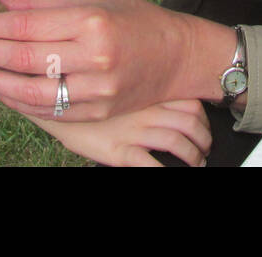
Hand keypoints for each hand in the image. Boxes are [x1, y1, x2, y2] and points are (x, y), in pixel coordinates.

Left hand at [0, 0, 197, 121]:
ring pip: (33, 92)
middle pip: (26, 59)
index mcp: (92, 21)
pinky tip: (2, 92)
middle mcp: (94, 57)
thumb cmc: (135, 20)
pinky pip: (51, 111)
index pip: (28, 26)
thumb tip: (0, 3)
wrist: (178, 56)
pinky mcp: (99, 111)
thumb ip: (44, 5)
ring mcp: (97, 89)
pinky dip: (21, 103)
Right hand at [38, 100, 211, 166]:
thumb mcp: (119, 88)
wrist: (56, 105)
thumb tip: (165, 102)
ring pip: (177, 142)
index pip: (190, 103)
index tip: (205, 129)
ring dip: (193, 156)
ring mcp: (132, 130)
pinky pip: (150, 164)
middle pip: (190, 123)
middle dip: (204, 140)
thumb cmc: (88, 99)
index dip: (204, 120)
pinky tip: (170, 174)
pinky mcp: (118, 151)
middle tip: (204, 151)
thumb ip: (141, 92)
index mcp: (146, 94)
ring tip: (195, 164)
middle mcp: (144, 110)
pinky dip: (166, 173)